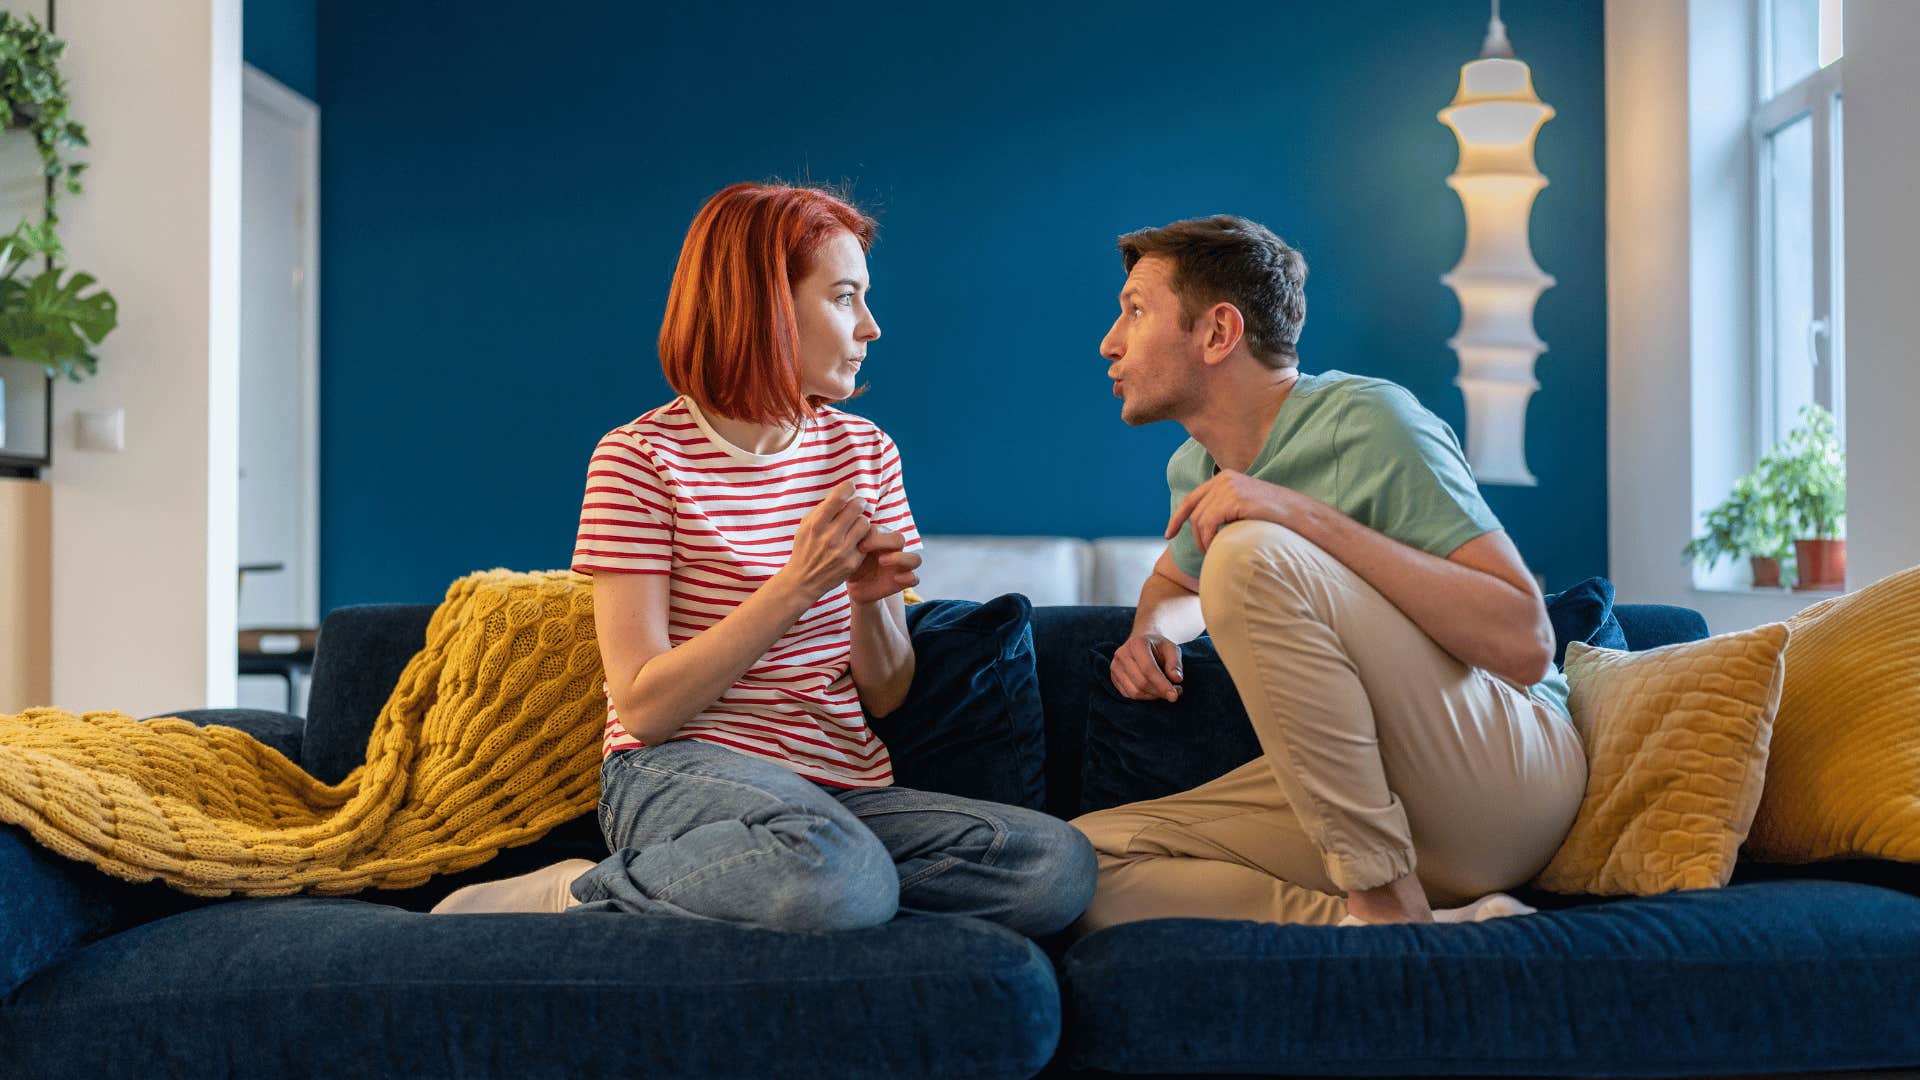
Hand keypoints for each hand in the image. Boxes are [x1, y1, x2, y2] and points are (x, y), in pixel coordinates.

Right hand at [779, 481, 871, 599]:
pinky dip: (862, 537)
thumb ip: (822, 509)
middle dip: (858, 502)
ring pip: (864, 522)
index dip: (848, 487)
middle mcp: (830, 537)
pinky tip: (855, 539)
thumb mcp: (805, 526)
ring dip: (861, 520)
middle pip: (856, 507)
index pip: (838, 498)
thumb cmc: (805, 547)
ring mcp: (843, 551)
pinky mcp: (852, 562)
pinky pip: (866, 541)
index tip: (850, 487)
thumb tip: (842, 492)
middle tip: (857, 504)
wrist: (803, 580)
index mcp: (816, 525)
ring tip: (855, 523)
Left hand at [846, 526, 921, 604]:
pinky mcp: (902, 582)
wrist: (854, 586)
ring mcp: (900, 566)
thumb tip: (846, 522)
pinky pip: (914, 578)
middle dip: (884, 542)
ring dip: (901, 558)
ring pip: (915, 559)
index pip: (883, 530)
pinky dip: (908, 577)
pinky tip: (894, 579)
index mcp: (881, 538)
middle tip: (864, 550)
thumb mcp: (847, 550)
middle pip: (900, 539)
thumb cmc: (850, 563)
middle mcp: (893, 550)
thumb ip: (850, 537)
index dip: (871, 536)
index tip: (858, 544)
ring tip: (882, 562)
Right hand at [1110, 631, 1183, 701]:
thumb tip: (1177, 679)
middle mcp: (1122, 654)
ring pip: (1134, 692)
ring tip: (1164, 690)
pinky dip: (1144, 697)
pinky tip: (1153, 691)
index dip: (1162, 684)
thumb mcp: (1172, 649)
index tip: (1174, 696)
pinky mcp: (1113, 677)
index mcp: (1136, 643)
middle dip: (1159, 692)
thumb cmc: (1158, 647)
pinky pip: (1128, 695)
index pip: (1148, 669)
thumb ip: (1175, 663)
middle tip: (1175, 692)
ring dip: (1152, 696)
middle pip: (1141, 682)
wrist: (1142, 643)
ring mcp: (1115, 666)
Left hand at [1165, 470, 1295, 552]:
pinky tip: (1216, 548)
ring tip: (1212, 554)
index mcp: (1225, 477)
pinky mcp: (1234, 499)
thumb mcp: (1247, 507)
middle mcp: (1224, 479)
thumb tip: (1207, 525)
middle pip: (1194, 512)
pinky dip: (1207, 539)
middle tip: (1203, 553)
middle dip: (1193, 535)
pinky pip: (1208, 524)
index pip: (1192, 498)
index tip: (1168, 534)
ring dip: (1202, 541)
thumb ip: (1228, 508)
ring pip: (1199, 520)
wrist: (1299, 515)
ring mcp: (1229, 487)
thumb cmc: (1275, 516)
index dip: (1177, 518)